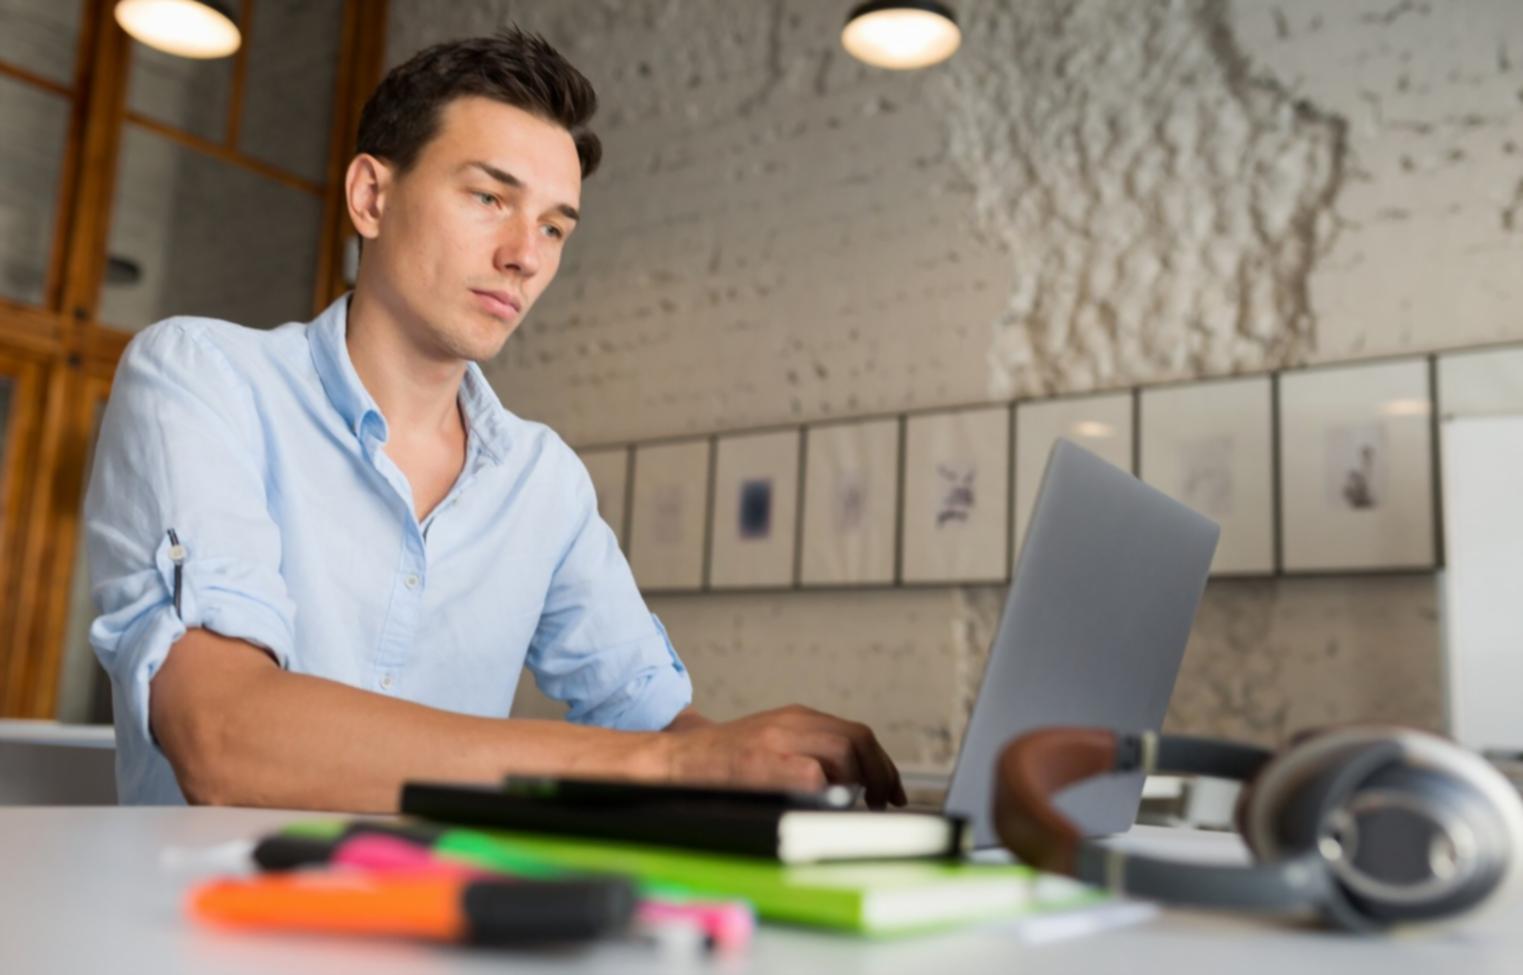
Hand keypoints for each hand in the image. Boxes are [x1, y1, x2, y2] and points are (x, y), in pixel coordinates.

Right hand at [659, 704, 906, 808]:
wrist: (672, 763)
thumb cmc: (720, 765)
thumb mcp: (771, 746)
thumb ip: (808, 753)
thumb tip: (856, 785)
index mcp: (795, 717)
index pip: (856, 732)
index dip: (882, 764)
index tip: (891, 790)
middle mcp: (790, 722)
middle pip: (858, 738)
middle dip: (881, 774)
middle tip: (885, 802)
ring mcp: (777, 741)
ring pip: (844, 752)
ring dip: (862, 783)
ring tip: (860, 807)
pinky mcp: (764, 764)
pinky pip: (815, 776)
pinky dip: (830, 793)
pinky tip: (827, 807)